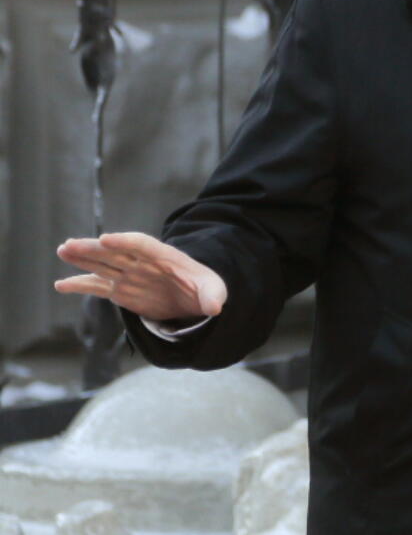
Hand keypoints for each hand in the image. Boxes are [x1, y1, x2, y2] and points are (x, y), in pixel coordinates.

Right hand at [55, 232, 227, 321]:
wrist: (195, 297)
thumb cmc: (205, 288)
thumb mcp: (214, 290)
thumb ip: (213, 295)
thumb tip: (216, 307)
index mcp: (165, 256)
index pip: (142, 245)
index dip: (124, 241)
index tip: (105, 239)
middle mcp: (143, 263)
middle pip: (115, 251)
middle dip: (93, 248)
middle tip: (70, 245)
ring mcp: (130, 275)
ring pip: (102, 264)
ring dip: (83, 257)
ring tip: (63, 250)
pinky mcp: (122, 289)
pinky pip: (98, 285)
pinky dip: (80, 285)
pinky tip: (60, 284)